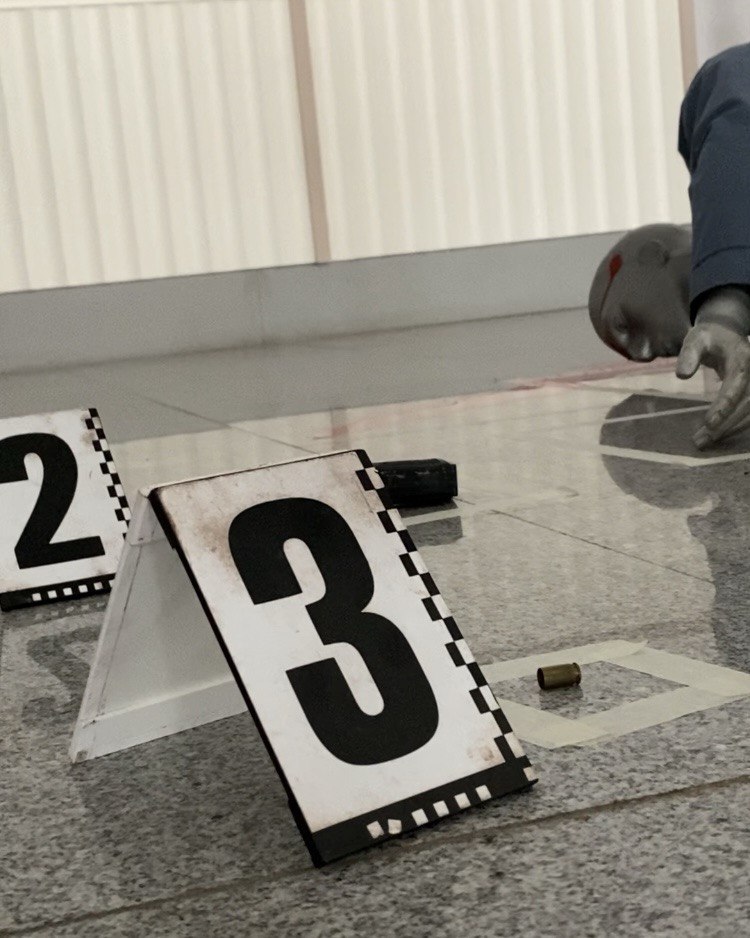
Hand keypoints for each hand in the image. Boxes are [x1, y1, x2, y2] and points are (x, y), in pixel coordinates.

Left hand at [676, 321, 749, 447]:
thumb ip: (689, 354)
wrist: (727, 331)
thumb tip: (682, 375)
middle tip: (702, 440)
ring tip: (704, 442)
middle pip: (746, 404)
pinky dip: (735, 426)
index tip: (709, 423)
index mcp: (742, 358)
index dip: (725, 405)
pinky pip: (748, 413)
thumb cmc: (709, 336)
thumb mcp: (695, 338)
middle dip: (725, 424)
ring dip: (729, 429)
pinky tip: (717, 436)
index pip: (737, 385)